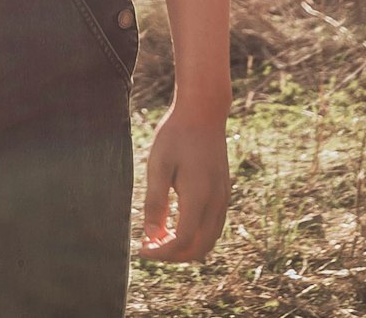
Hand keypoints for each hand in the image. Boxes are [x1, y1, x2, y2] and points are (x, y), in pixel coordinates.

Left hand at [138, 103, 229, 262]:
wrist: (204, 111)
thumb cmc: (176, 134)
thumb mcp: (158, 164)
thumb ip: (155, 201)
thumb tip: (152, 234)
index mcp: (199, 196)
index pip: (183, 240)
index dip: (162, 252)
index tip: (141, 249)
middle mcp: (216, 202)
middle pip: (199, 248)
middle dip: (174, 255)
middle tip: (150, 247)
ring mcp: (223, 198)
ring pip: (209, 240)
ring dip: (187, 247)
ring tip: (161, 238)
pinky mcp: (224, 192)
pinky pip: (214, 226)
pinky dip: (197, 235)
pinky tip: (177, 224)